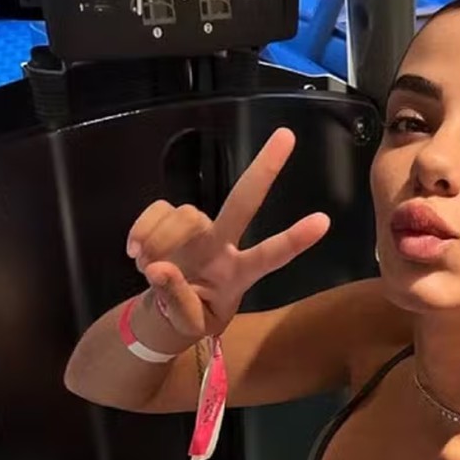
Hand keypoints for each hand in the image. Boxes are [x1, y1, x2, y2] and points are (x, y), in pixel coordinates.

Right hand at [126, 128, 329, 338]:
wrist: (161, 316)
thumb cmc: (189, 318)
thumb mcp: (188, 324)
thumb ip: (177, 301)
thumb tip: (160, 268)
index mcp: (238, 275)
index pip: (270, 256)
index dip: (294, 240)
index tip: (323, 221)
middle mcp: (223, 245)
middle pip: (244, 202)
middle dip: (265, 169)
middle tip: (287, 135)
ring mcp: (197, 230)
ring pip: (185, 214)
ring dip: (160, 240)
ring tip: (145, 267)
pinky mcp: (170, 219)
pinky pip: (157, 210)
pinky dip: (142, 230)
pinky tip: (135, 252)